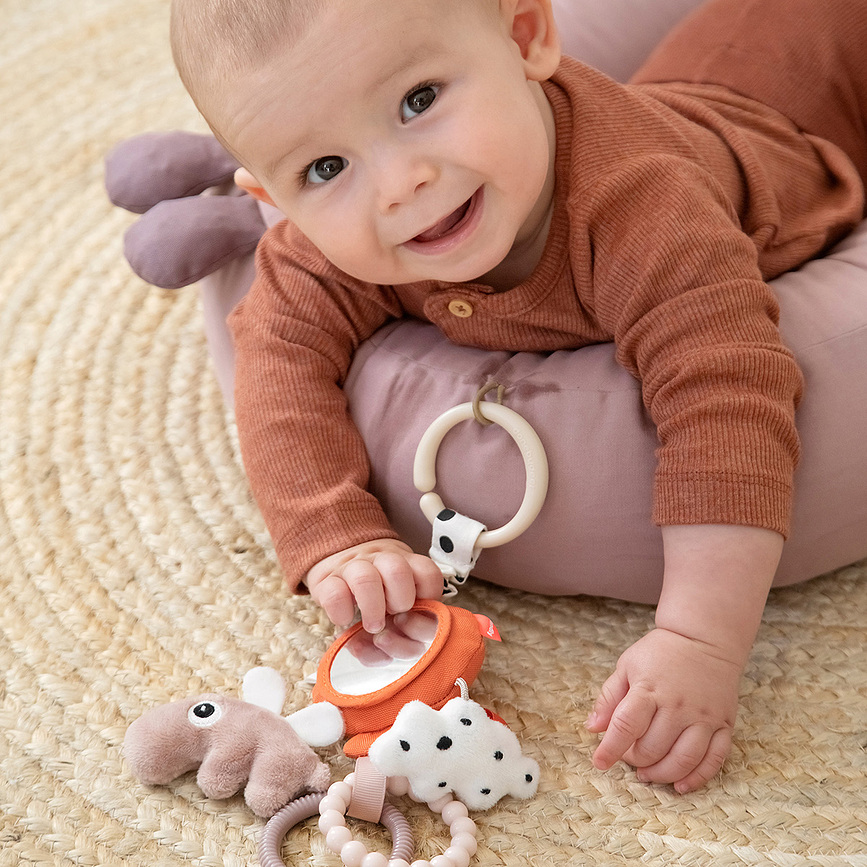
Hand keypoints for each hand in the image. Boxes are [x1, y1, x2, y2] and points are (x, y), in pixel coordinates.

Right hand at [304, 539, 442, 632]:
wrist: (341, 574)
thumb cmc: (379, 598)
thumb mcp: (400, 609)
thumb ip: (409, 628)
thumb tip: (396, 653)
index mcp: (408, 565)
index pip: (428, 574)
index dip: (427, 599)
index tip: (416, 612)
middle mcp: (382, 561)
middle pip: (397, 570)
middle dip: (399, 602)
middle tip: (393, 617)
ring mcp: (353, 569)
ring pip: (365, 579)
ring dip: (372, 610)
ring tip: (373, 626)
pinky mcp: (326, 582)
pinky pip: (334, 595)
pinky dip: (342, 614)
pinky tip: (346, 620)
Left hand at [586, 627, 740, 792]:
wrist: (705, 638)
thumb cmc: (661, 652)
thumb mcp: (627, 665)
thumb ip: (609, 697)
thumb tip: (592, 728)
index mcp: (649, 688)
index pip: (626, 725)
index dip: (610, 748)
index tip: (599, 762)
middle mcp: (678, 705)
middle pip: (653, 748)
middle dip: (634, 759)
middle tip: (628, 756)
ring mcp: (703, 717)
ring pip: (682, 760)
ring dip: (662, 775)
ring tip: (647, 775)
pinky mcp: (724, 724)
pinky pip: (713, 760)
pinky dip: (697, 778)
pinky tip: (681, 785)